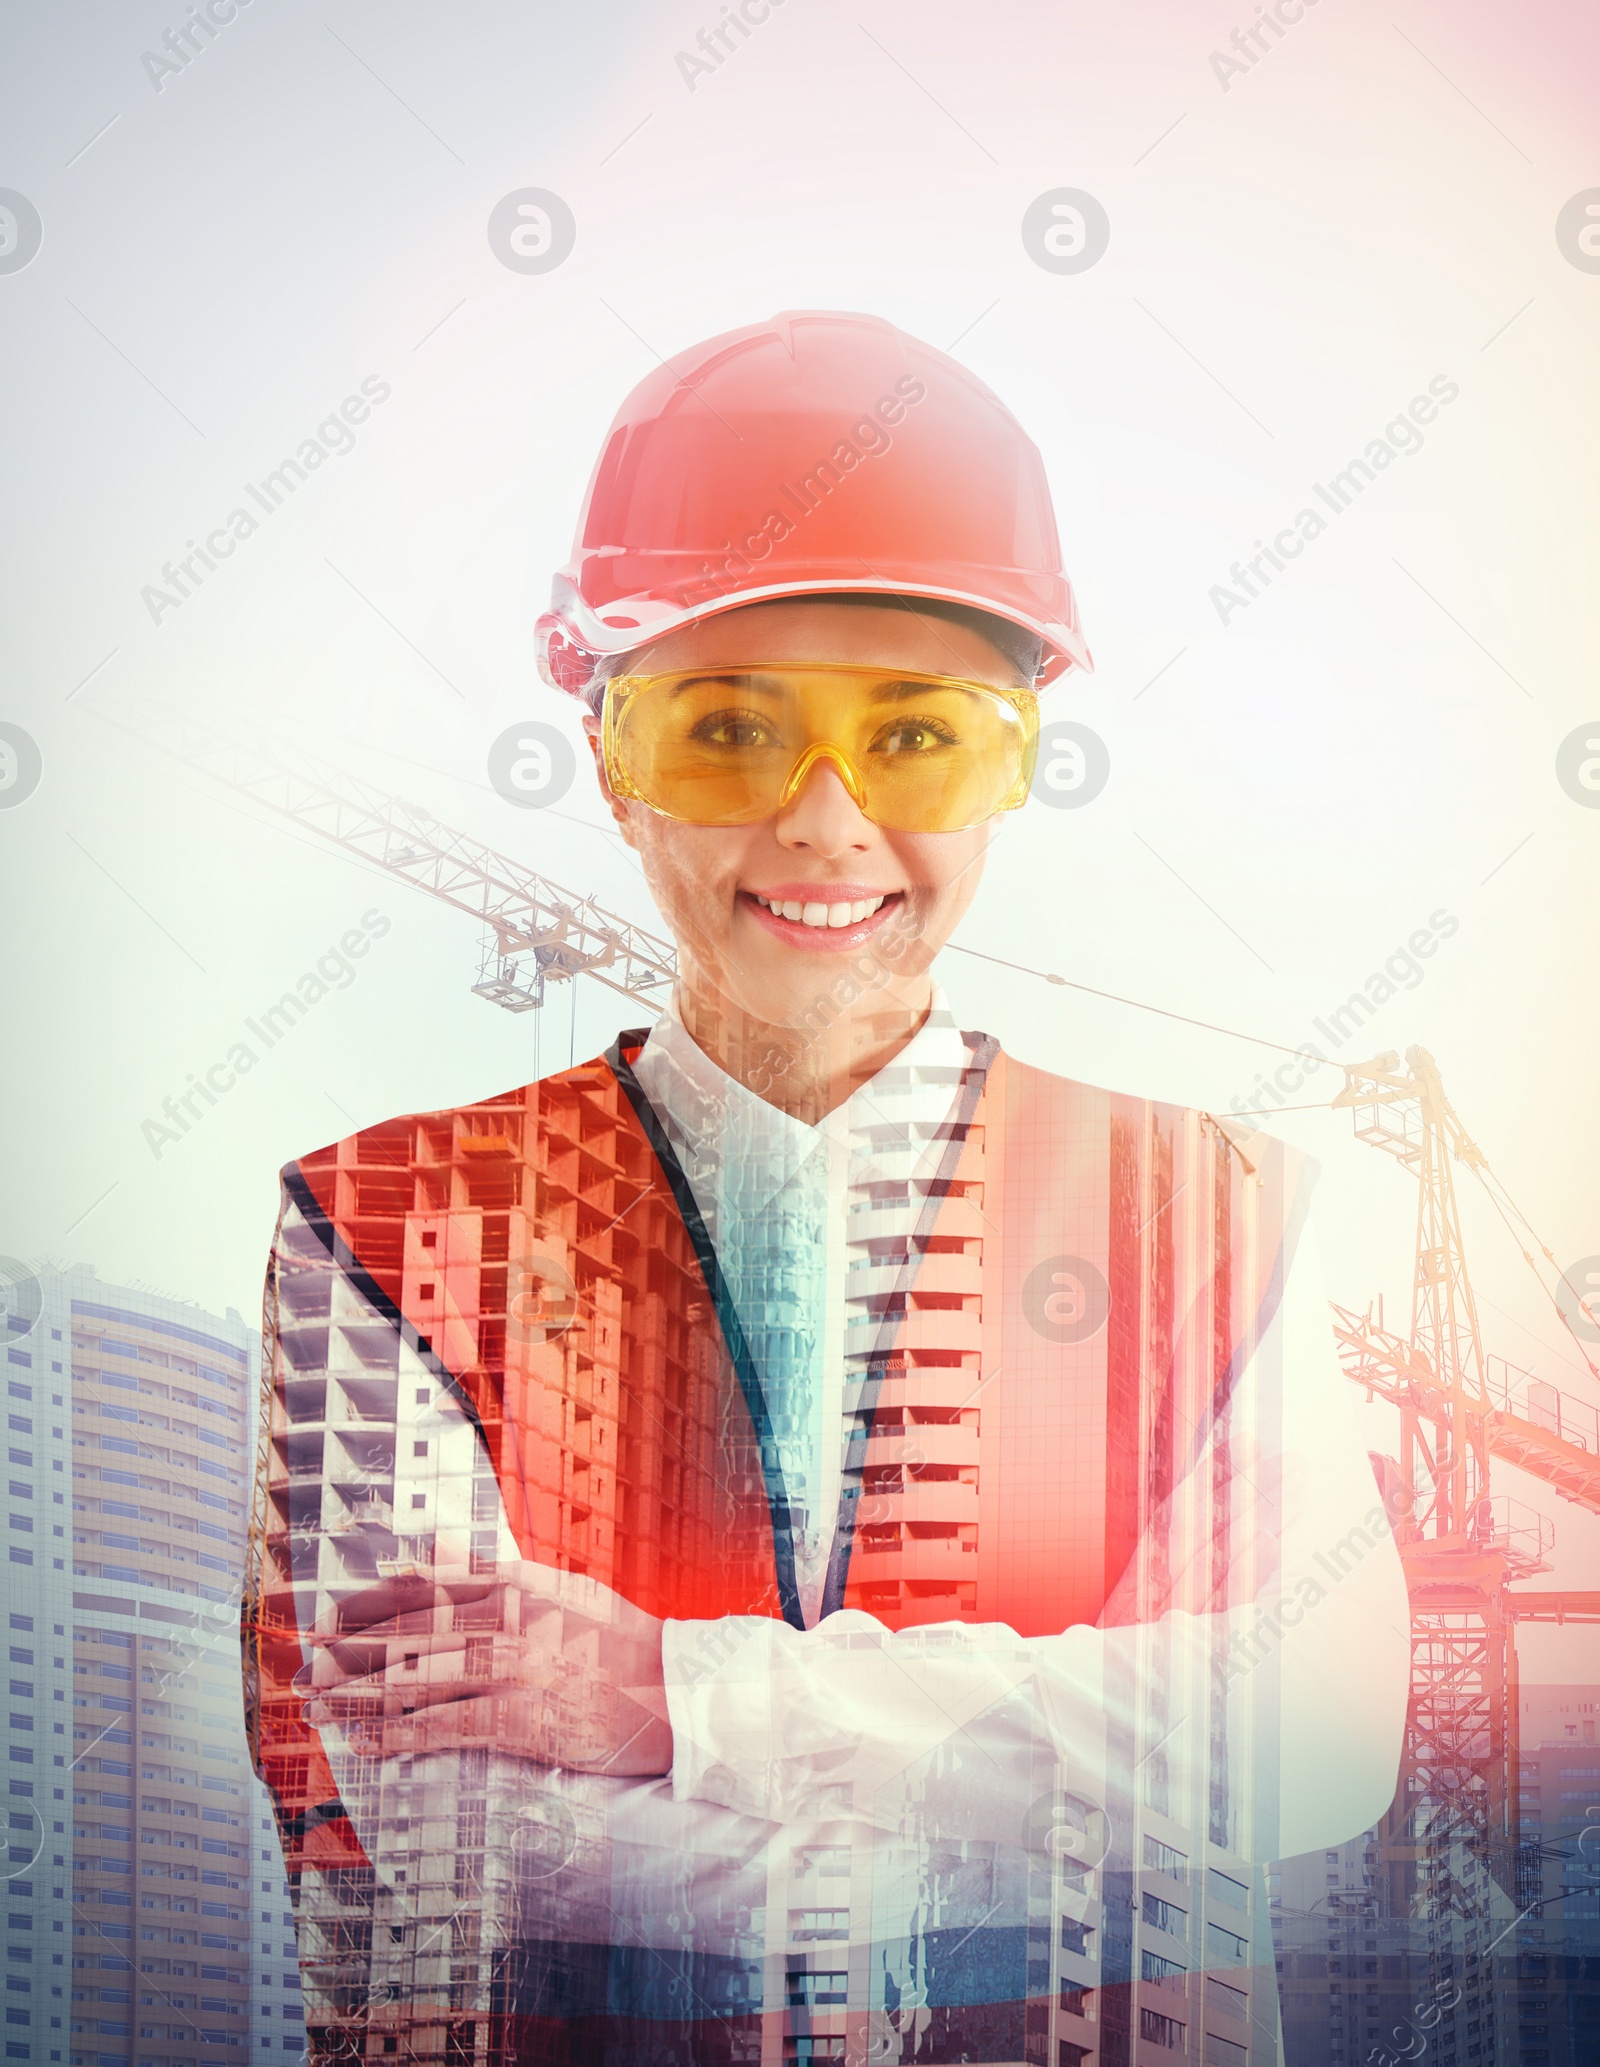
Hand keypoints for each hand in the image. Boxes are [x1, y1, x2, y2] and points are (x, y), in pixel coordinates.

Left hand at [299, 1562, 670, 1774]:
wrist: (674, 1690)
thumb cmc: (615, 1641)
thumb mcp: (555, 1590)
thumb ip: (487, 1571)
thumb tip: (428, 1546)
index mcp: (518, 1583)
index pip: (429, 1586)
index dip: (372, 1602)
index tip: (330, 1615)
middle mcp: (512, 1618)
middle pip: (413, 1631)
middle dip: (351, 1650)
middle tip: (304, 1666)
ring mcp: (517, 1668)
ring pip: (421, 1677)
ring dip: (362, 1694)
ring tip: (318, 1705)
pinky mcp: (524, 1718)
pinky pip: (449, 1725)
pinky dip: (403, 1734)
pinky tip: (368, 1743)